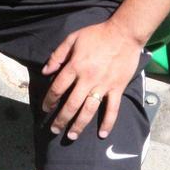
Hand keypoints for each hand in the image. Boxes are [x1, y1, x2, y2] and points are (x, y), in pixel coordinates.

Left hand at [41, 20, 143, 139]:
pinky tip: (102, 134)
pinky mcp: (117, 88)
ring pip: (88, 110)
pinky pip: (112, 109)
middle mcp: (87, 79)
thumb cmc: (97, 34)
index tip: (45, 109)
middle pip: (71, 104)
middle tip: (54, 129)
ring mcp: (103, 86)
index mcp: (75, 66)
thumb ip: (58, 55)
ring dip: (79, 125)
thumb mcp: (73, 38)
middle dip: (61, 119)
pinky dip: (108, 123)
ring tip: (71, 136)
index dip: (49, 100)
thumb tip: (45, 72)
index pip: (57, 88)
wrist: (124, 34)